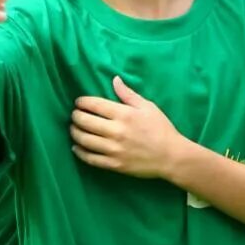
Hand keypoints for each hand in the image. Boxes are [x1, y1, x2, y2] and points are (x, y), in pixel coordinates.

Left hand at [70, 76, 186, 178]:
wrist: (171, 156)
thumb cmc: (161, 129)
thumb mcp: (148, 107)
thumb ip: (128, 94)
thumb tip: (114, 79)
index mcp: (124, 114)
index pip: (94, 105)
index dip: (82, 102)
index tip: (79, 102)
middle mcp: (116, 131)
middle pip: (85, 121)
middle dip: (75, 116)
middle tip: (75, 114)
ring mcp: (114, 149)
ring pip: (84, 140)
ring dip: (74, 132)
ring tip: (74, 128)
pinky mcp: (114, 164)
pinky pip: (90, 158)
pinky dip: (79, 152)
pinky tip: (77, 147)